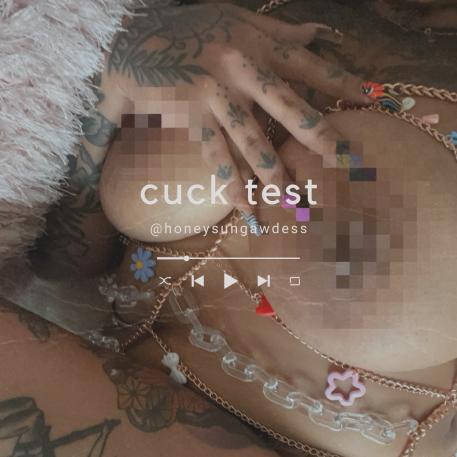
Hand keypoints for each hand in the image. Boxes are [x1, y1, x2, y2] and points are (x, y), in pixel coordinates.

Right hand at [107, 2, 371, 223]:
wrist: (135, 35)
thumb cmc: (190, 25)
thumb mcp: (238, 15)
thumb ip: (280, 28)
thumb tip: (317, 30)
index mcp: (258, 44)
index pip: (309, 64)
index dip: (340, 82)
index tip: (369, 101)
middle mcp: (242, 70)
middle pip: (288, 107)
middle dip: (316, 136)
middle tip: (343, 163)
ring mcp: (217, 96)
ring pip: (252, 140)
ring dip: (274, 173)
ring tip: (293, 201)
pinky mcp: (192, 117)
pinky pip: (216, 156)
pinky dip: (230, 184)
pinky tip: (245, 208)